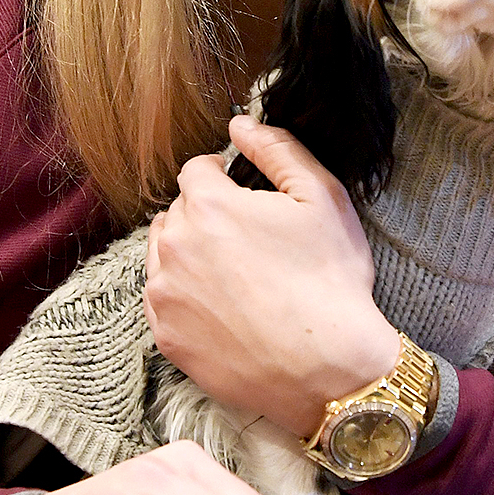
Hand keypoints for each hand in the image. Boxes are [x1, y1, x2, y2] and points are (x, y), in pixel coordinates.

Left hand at [145, 114, 400, 438]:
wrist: (329, 370)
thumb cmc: (331, 281)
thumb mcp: (321, 197)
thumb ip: (277, 149)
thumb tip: (240, 124)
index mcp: (209, 207)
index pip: (196, 171)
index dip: (223, 177)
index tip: (244, 195)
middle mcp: (174, 246)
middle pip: (178, 212)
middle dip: (206, 215)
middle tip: (249, 239)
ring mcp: (165, 295)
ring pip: (164, 254)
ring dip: (189, 252)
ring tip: (235, 273)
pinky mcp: (166, 338)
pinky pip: (162, 299)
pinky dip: (184, 295)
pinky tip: (223, 306)